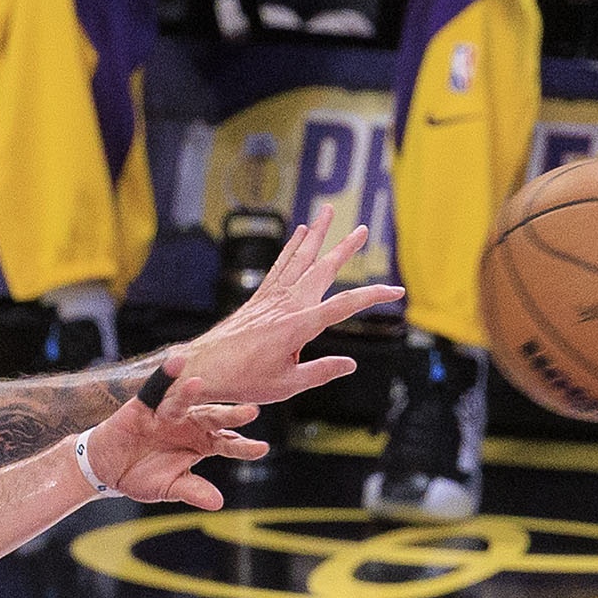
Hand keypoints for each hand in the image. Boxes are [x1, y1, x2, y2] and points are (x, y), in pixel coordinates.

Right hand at [83, 372, 263, 511]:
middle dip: (231, 415)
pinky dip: (165, 375)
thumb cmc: (143, 476)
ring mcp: (168, 414)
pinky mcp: (145, 405)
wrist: (107, 470)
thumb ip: (193, 490)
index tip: (261, 448)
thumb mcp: (170, 488)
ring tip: (200, 384)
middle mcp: (189, 424)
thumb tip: (218, 503)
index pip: (228, 443)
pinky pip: (156, 388)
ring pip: (185, 401)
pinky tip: (176, 362)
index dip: (243, 446)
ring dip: (192, 393)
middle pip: (214, 417)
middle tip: (251, 411)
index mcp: (201, 444)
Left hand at [161, 200, 406, 406]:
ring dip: (316, 235)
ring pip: (299, 259)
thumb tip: (350, 364)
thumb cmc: (242, 381)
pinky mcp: (259, 299)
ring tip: (327, 212)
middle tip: (362, 230)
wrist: (202, 368)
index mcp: (298, 327)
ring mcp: (271, 299)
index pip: (344, 306)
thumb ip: (320, 372)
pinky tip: (299, 234)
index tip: (396, 292)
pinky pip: (279, 267)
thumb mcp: (286, 386)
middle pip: (322, 270)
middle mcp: (286, 305)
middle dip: (344, 249)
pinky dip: (291, 249)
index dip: (372, 296)